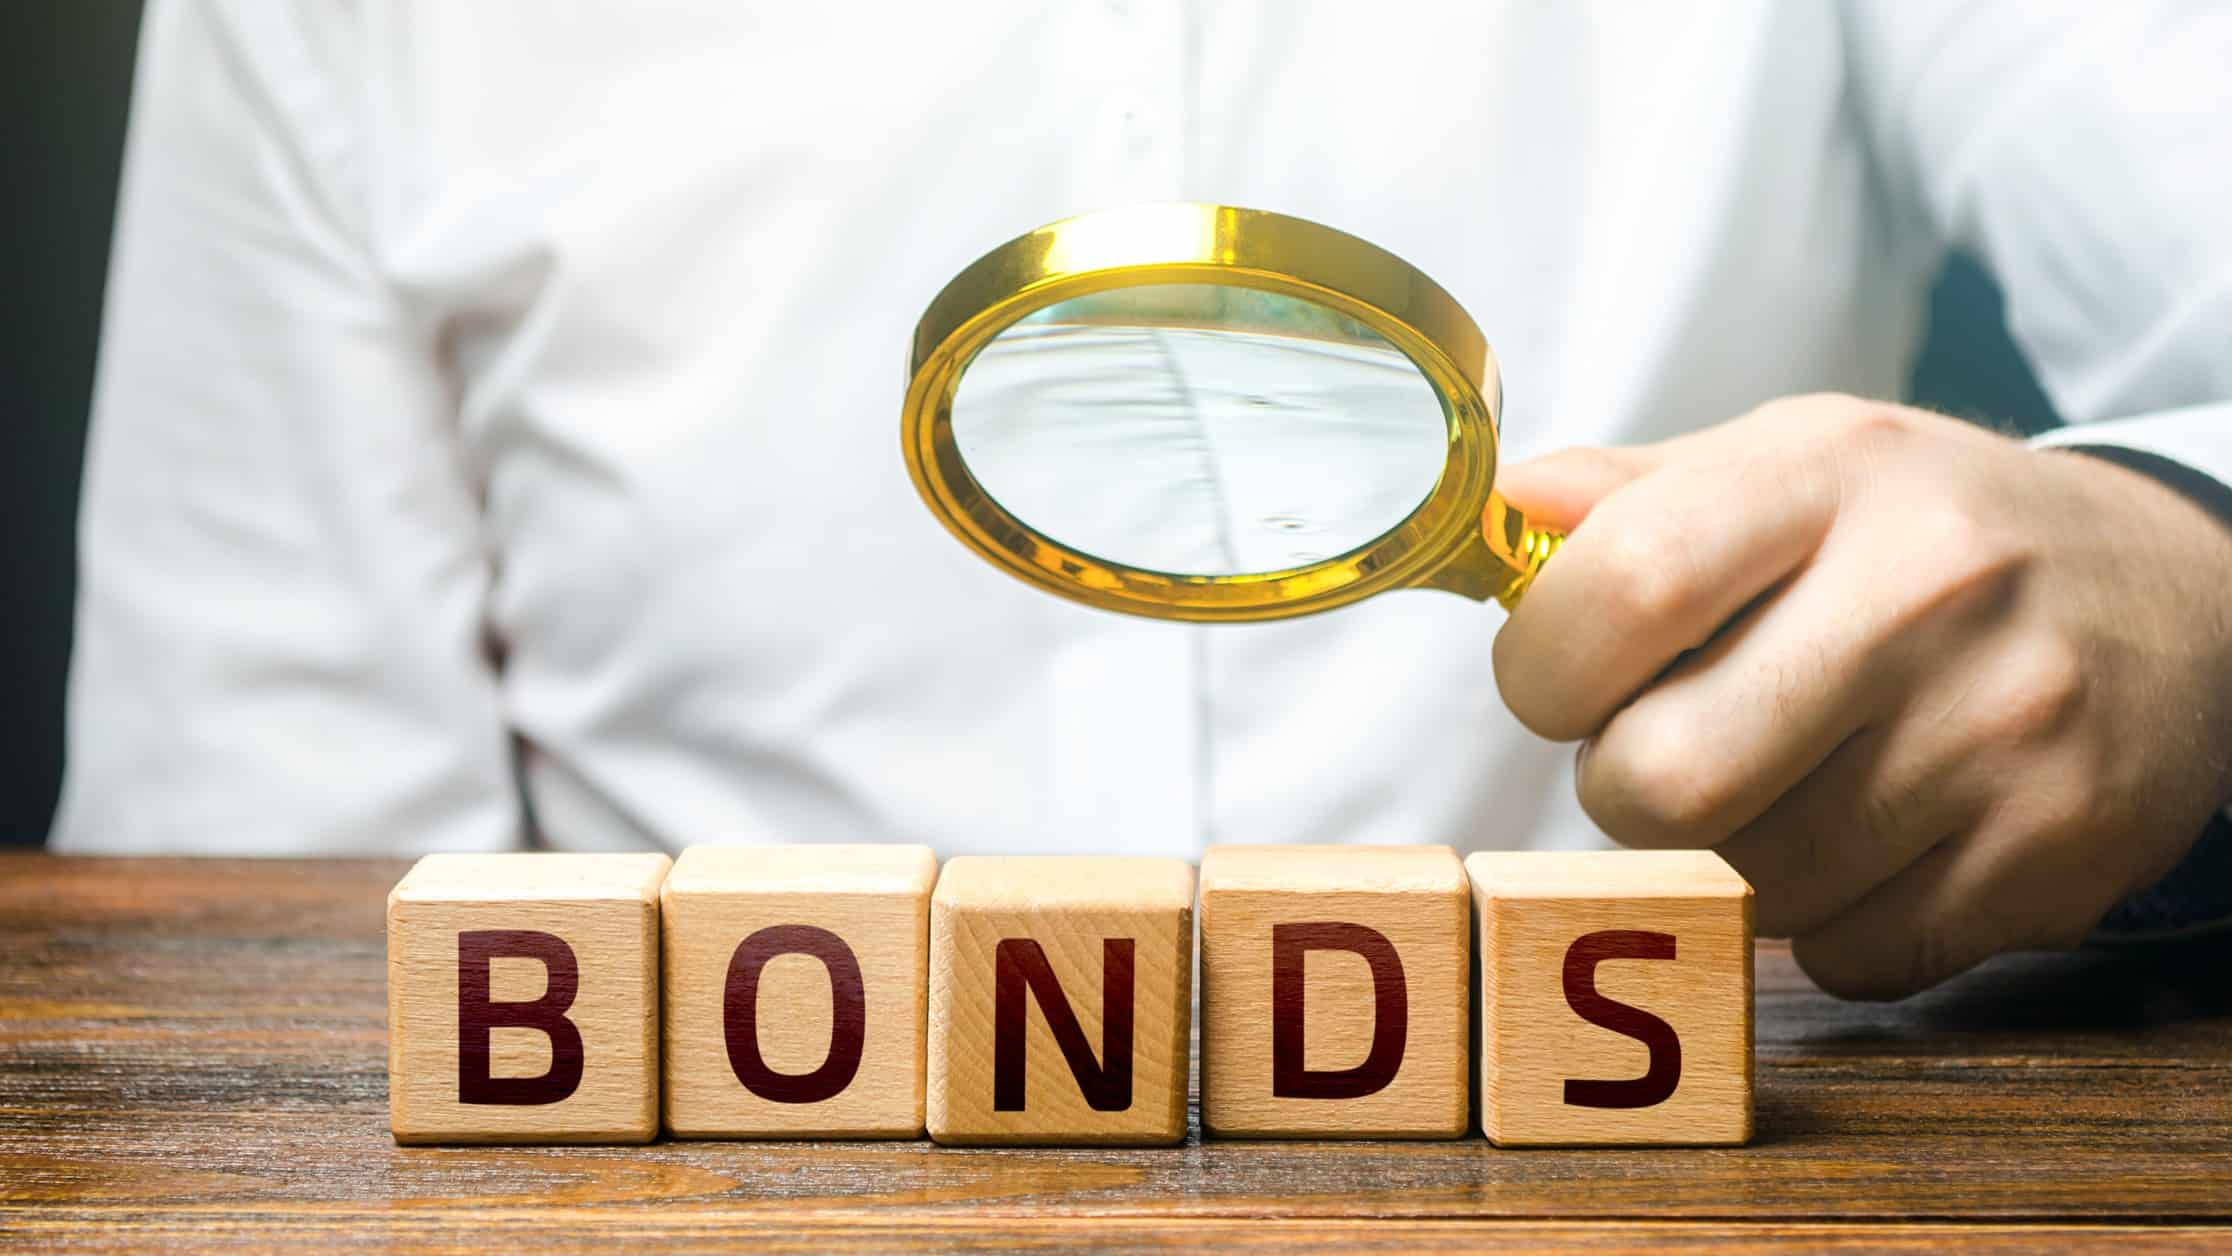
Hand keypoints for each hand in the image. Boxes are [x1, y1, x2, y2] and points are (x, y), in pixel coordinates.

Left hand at [1491, 395, 2231, 998]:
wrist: (2177, 593)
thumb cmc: (1930, 531)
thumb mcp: (1797, 459)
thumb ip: (1635, 492)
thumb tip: (1505, 514)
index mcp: (1833, 473)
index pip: (1622, 585)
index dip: (1542, 667)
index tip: (1558, 682)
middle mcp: (1929, 591)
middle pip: (1661, 778)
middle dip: (1625, 785)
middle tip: (1672, 745)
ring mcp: (2003, 729)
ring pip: (1745, 885)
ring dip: (1729, 856)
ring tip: (1794, 778)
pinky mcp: (2056, 850)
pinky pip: (1848, 954)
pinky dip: (1831, 921)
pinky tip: (1878, 837)